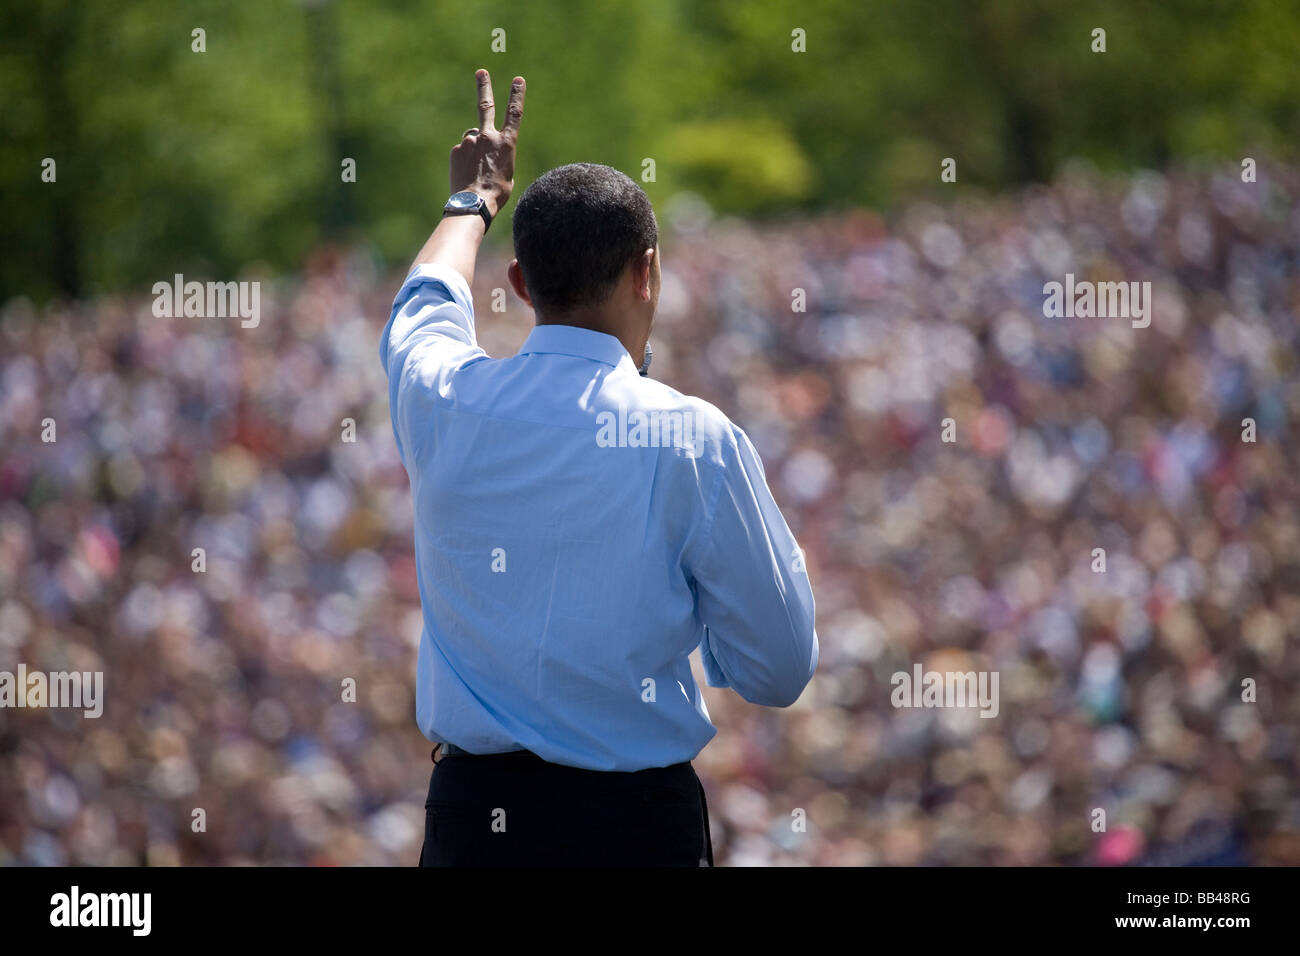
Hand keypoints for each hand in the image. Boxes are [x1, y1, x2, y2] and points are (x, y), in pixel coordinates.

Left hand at [450, 69, 524, 217]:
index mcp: (507, 143)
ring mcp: (470, 142)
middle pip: (486, 107)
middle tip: (480, 72)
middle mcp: (488, 137)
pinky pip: (462, 152)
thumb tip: (487, 153)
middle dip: (484, 87)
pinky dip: (464, 160)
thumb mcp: (508, 174)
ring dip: (474, 150)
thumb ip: (500, 157)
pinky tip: (467, 174)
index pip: (514, 113)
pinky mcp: (456, 150)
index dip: (517, 95)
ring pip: (472, 140)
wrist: (474, 203)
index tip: (518, 80)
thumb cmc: (497, 194)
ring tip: (476, 170)